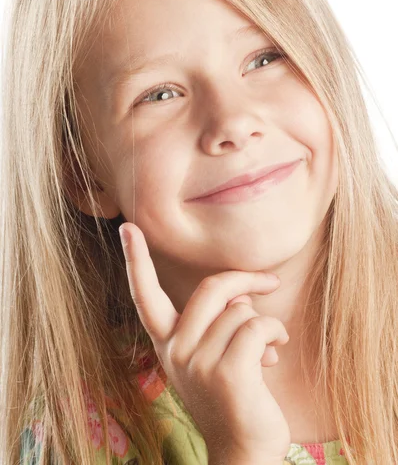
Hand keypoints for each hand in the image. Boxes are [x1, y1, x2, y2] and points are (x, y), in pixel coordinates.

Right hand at [119, 223, 290, 463]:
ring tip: (269, 344)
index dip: (136, 260)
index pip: (145, 296)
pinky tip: (277, 350)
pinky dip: (275, 331)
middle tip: (269, 282)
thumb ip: (216, 323)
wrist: (242, 449)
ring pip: (241, 311)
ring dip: (265, 322)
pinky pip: (257, 325)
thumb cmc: (230, 396)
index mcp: (167, 342)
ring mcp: (198, 362)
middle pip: (211, 288)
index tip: (127, 228)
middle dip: (244, 279)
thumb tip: (243, 299)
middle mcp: (175, 350)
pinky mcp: (227, 372)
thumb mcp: (211, 356)